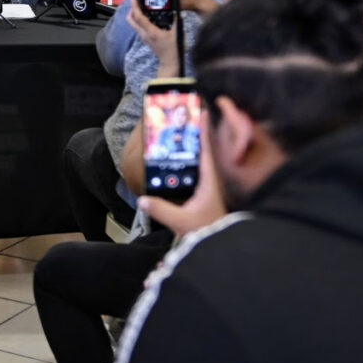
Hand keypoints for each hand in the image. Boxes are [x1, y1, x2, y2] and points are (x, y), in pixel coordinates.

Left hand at [126, 0, 178, 71]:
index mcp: (151, 32)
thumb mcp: (178, 33)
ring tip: (141, 5)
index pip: (139, 17)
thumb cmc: (173, 49)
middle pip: (130, 20)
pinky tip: (147, 15)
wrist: (169, 62)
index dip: (134, 6)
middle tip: (135, 0)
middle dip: (131, 9)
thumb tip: (176, 9)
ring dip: (135, 14)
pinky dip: (139, 19)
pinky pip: (138, 26)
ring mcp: (143, 37)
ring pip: (133, 23)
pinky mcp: (145, 39)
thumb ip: (177, 20)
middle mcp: (144, 34)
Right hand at [137, 111, 226, 236]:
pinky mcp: (206, 196)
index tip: (202, 114)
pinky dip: (191, 162)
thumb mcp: (181, 221)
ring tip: (184, 135)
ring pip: (202, 162)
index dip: (204, 132)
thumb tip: (142, 200)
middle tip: (189, 119)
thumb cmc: (205, 232)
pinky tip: (181, 162)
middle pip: (205, 152)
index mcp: (210, 182)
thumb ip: (161, 210)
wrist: (220, 247)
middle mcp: (212, 181)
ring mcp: (210, 188)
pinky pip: (199, 172)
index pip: (206, 151)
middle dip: (198, 135)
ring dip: (195, 148)